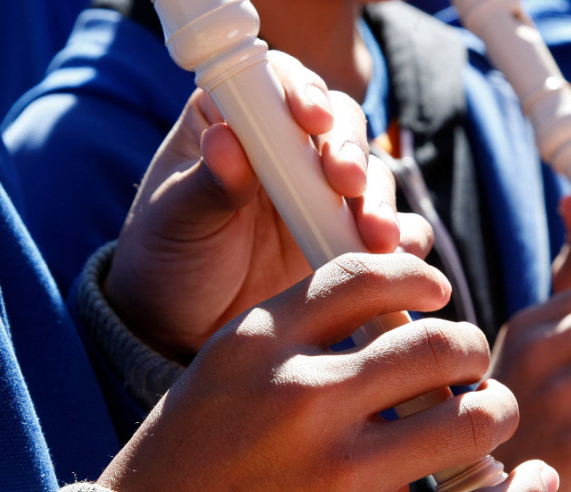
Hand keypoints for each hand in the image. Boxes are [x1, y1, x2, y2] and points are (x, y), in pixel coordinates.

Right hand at [99, 252, 554, 491]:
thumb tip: (411, 288)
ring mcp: (340, 480)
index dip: (420, 275)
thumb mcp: (231, 359)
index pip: (367, 274)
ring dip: (497, 410)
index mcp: (265, 343)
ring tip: (490, 415)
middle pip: (438, 345)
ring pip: (472, 421)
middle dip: (470, 348)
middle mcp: (303, 400)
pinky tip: (529, 482)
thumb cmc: (198, 447)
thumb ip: (306, 314)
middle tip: (470, 363)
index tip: (438, 290)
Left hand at [104, 51, 430, 361]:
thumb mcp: (177, 220)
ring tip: (377, 237)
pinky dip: (403, 241)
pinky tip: (397, 258)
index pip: (279, 84)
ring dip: (380, 200)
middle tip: (347, 184)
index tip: (311, 120)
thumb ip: (207, 184)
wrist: (183, 327)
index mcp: (239, 122)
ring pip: (372, 177)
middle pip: (339, 125)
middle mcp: (289, 149)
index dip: (303, 91)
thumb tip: (225, 140)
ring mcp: (325, 195)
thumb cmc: (168, 258)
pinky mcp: (349, 239)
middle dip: (350, 150)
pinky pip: (391, 230)